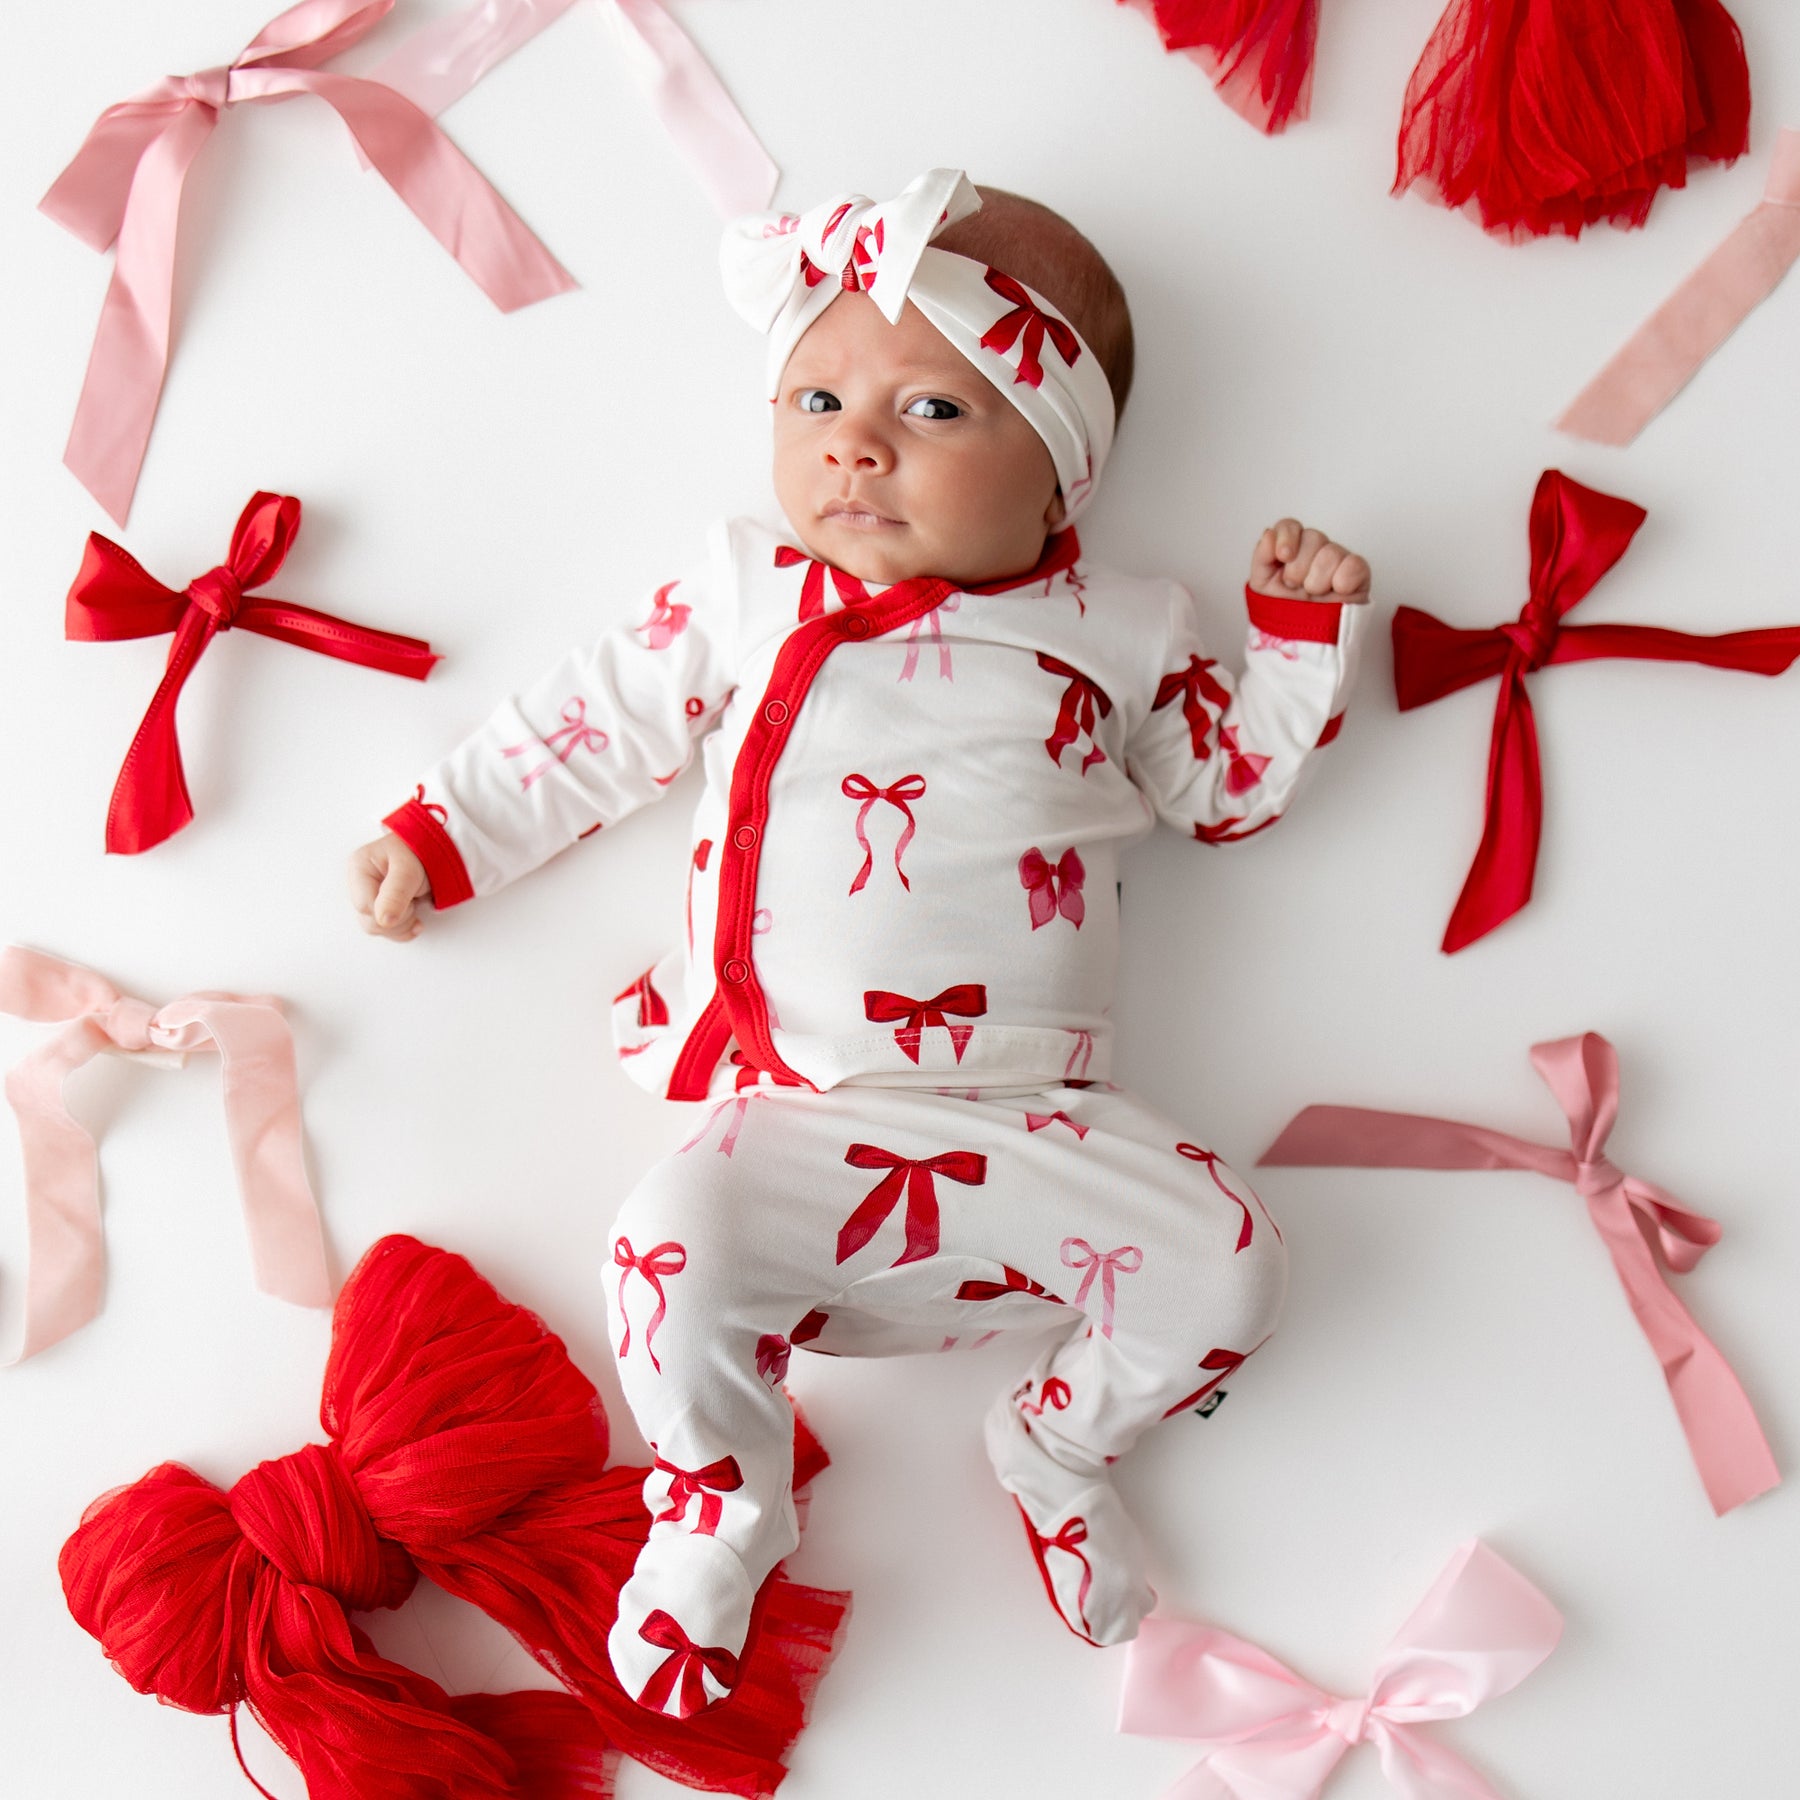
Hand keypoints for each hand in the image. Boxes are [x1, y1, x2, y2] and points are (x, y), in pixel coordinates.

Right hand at [348, 834, 431, 940]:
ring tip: (414, 904)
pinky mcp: (379, 908)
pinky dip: (404, 929)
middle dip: (398, 918)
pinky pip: (386, 930)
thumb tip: (383, 920)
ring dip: (403, 924)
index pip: (365, 906)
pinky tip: (415, 920)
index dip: (390, 909)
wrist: (433, 852)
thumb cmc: (419, 854)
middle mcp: (359, 884)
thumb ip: (396, 894)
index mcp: (359, 868)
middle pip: (370, 921)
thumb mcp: (409, 871)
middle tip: (413, 900)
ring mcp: (368, 897)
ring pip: (377, 928)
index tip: (409, 899)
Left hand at [1250, 520, 1370, 603]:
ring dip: (1318, 579)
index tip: (1284, 556)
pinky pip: (1355, 564)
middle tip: (1296, 586)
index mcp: (1292, 549)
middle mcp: (1316, 550)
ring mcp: (1338, 560)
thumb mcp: (1262, 586)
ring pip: (1331, 552)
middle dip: (1299, 567)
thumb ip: (1262, 557)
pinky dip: (1343, 580)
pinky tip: (1336, 592)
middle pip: (1312, 537)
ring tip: (1315, 594)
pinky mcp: (1358, 575)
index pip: (1290, 526)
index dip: (1287, 537)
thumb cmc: (1284, 611)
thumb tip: (1269, 534)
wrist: (1303, 640)